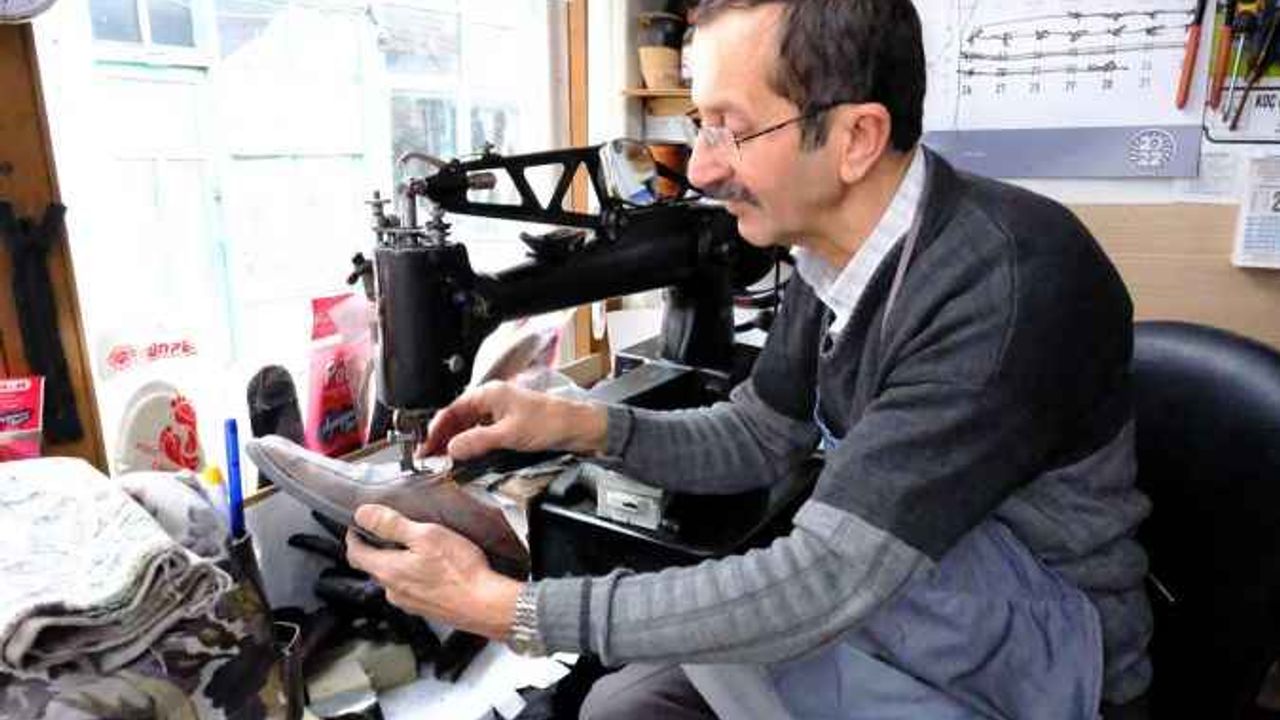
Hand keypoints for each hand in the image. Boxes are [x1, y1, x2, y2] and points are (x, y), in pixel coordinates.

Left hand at [345, 504, 521, 639]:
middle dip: (377, 548)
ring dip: (398, 563)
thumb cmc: (460, 571)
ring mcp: (409, 603)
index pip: (355, 553)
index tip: (358, 526)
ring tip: (416, 548)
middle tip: (389, 532)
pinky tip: (433, 569)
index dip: (354, 537)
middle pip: (374, 566)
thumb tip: (363, 514)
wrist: (485, 605)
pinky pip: (411, 589)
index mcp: (388, 570)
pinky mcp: (426, 609)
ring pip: (393, 579)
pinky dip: (415, 576)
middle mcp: (393, 591)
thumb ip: (391, 524)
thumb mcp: (425, 535)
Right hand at [421, 380, 606, 459]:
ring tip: (445, 460)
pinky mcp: (509, 424)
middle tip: (430, 458)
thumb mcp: (509, 434)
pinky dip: (471, 444)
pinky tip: (467, 457)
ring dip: (456, 443)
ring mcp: (501, 412)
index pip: (452, 411)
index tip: (425, 448)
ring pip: (469, 427)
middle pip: (458, 419)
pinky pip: (482, 433)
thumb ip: (477, 441)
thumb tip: (452, 448)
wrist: (579, 427)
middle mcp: (493, 400)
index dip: (436, 430)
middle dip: (443, 438)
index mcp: (489, 394)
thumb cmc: (552, 422)